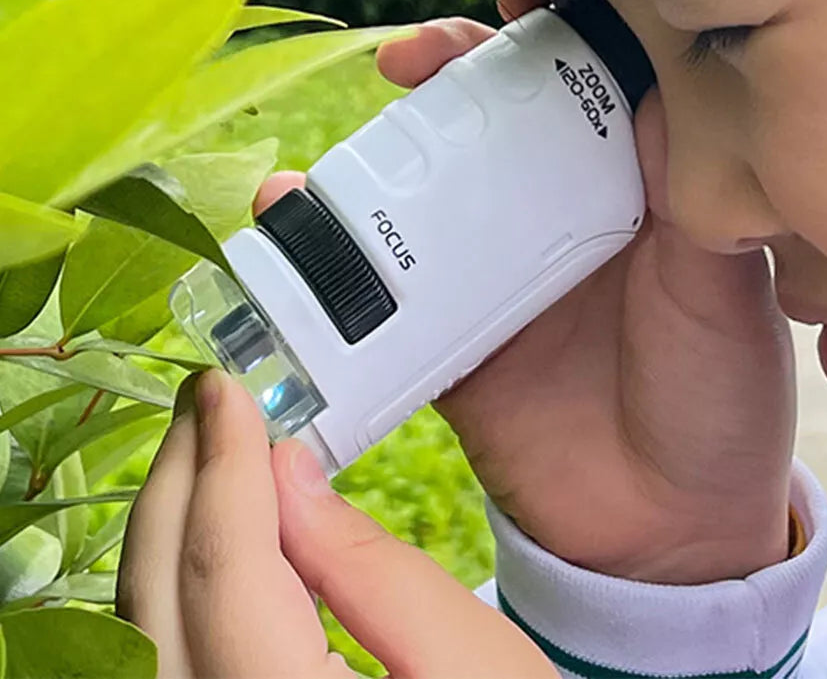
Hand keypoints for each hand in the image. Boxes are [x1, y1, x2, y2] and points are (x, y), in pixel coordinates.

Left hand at [117, 369, 556, 678]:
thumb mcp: (470, 657)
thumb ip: (372, 569)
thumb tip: (287, 474)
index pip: (226, 573)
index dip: (222, 468)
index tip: (226, 391)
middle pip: (157, 601)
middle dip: (178, 484)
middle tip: (205, 402)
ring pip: (139, 631)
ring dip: (166, 526)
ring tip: (202, 447)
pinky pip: (157, 656)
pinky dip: (170, 578)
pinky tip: (203, 529)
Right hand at [258, 0, 795, 585]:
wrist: (668, 527)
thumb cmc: (716, 396)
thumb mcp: (722, 285)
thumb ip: (695, 189)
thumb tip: (661, 79)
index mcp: (630, 188)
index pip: (584, 81)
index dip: (553, 29)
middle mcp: (556, 216)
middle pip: (492, 117)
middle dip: (451, 71)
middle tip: (417, 55)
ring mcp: (495, 273)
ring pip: (427, 188)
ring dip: (379, 151)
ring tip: (354, 131)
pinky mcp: (447, 336)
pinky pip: (380, 286)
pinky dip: (333, 256)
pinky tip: (296, 217)